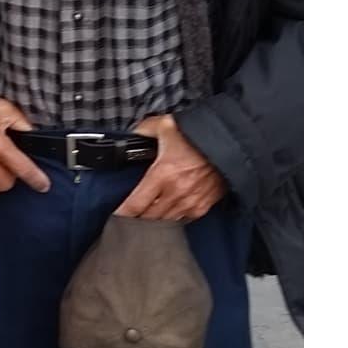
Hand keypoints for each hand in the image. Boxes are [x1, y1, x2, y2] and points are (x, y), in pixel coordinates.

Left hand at [111, 113, 226, 222]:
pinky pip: (183, 220)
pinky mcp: (203, 206)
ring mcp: (190, 202)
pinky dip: (173, 219)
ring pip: (164, 222)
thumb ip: (144, 130)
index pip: (135, 205)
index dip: (121, 214)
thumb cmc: (200, 135)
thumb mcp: (166, 125)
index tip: (114, 217)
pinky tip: (167, 213)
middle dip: (135, 220)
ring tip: (145, 218)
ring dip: (153, 221)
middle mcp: (175, 192)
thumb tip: (132, 134)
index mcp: (162, 174)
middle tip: (127, 218)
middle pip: (148, 218)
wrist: (232, 142)